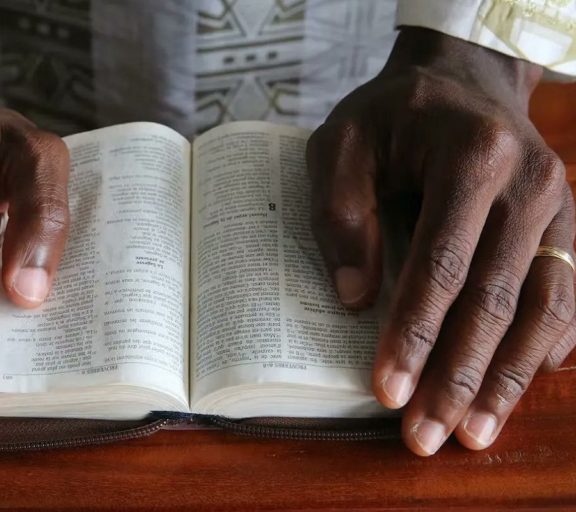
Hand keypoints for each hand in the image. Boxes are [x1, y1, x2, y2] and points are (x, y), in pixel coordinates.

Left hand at [307, 27, 575, 455]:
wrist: (464, 81)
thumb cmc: (392, 114)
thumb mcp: (342, 144)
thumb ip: (341, 215)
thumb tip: (356, 300)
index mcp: (473, 156)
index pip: (441, 264)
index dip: (414, 334)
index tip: (386, 389)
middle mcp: (531, 186)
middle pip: (495, 299)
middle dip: (458, 376)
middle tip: (424, 436)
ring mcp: (559, 210)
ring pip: (542, 309)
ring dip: (506, 379)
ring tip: (472, 435)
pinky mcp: (566, 229)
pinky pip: (565, 298)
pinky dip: (541, 348)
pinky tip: (513, 388)